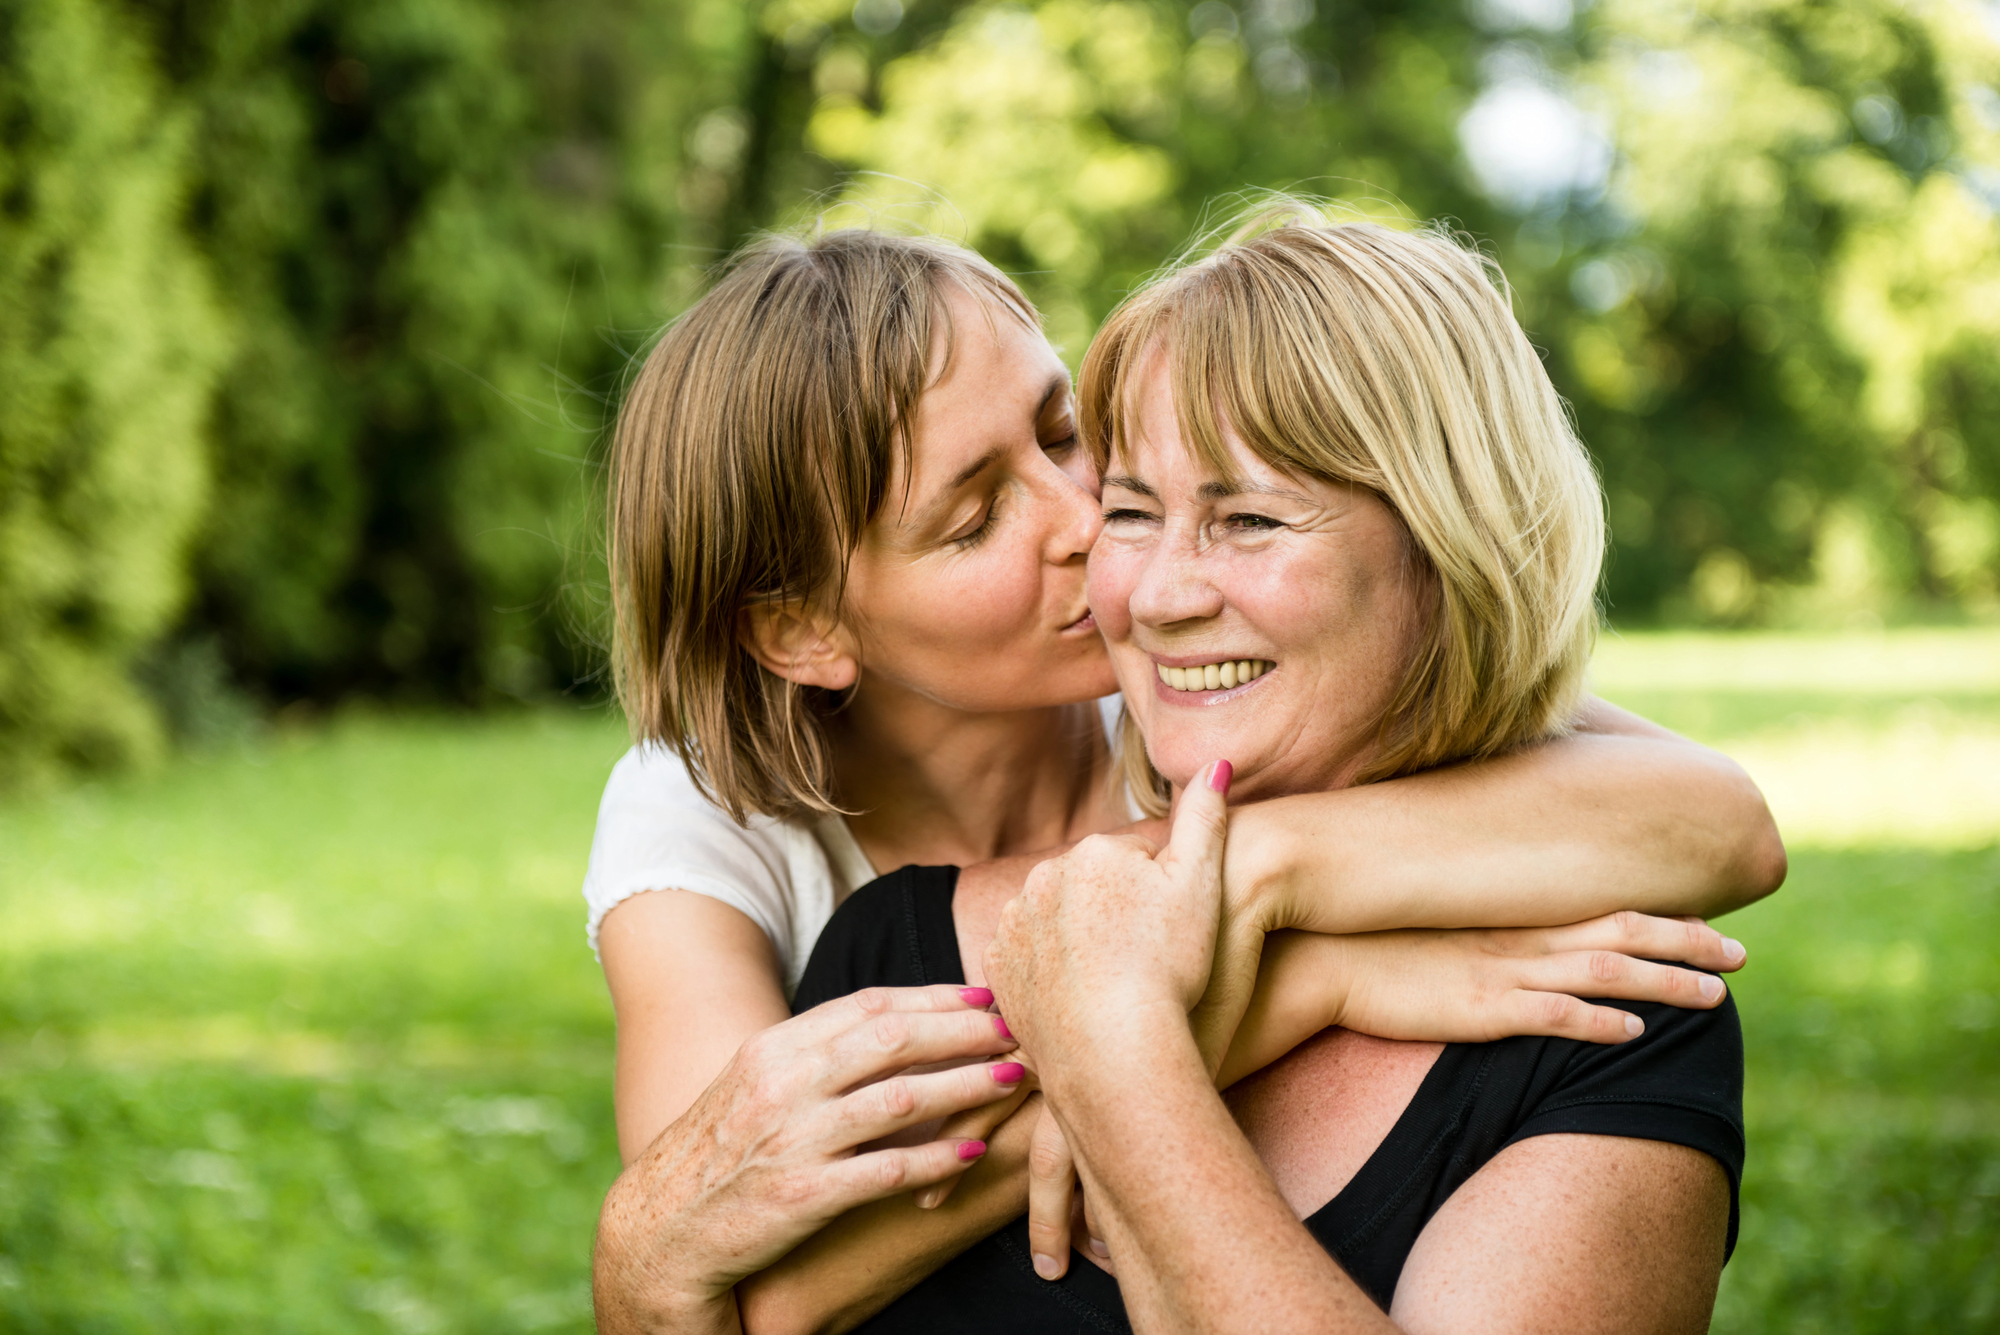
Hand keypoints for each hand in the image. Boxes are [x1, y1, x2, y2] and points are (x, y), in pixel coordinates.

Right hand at [593, 985, 1023, 1334]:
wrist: (659, 1230)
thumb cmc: (720, 1153)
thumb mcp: (756, 1083)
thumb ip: (815, 1053)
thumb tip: (890, 1024)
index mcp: (775, 1047)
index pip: (869, 1005)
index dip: (934, 996)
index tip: (983, 995)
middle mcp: (784, 1083)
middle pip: (892, 1039)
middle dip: (962, 1030)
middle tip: (1013, 1027)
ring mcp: (793, 1139)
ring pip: (899, 1098)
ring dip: (965, 1085)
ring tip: (1012, 1078)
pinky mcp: (802, 1196)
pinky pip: (886, 1170)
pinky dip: (936, 1158)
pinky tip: (974, 1151)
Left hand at [985, 759, 1233, 1067]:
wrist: (1114, 1046)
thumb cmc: (1167, 965)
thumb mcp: (1200, 885)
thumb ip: (1205, 817)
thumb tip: (1217, 760)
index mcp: (1093, 851)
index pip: (1134, 864)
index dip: (1160, 900)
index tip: (1170, 934)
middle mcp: (1043, 877)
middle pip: (1092, 892)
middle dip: (1115, 916)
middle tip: (1145, 961)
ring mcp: (1015, 924)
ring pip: (1059, 925)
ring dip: (1080, 944)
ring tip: (1114, 983)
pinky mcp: (999, 968)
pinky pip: (1030, 962)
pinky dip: (1051, 975)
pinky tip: (1081, 997)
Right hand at [1238, 912, 1744, 1070]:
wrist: (1317, 953)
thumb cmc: (1367, 942)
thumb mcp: (1434, 929)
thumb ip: (1475, 934)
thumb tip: (1500, 944)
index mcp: (1511, 919)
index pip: (1602, 909)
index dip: (1660, 917)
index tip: (1707, 922)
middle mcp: (1518, 938)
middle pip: (1622, 933)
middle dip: (1688, 943)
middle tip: (1742, 954)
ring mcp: (1502, 971)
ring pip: (1605, 972)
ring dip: (1667, 984)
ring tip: (1719, 998)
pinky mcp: (1480, 1008)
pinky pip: (1554, 1015)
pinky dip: (1600, 1022)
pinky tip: (1637, 1033)